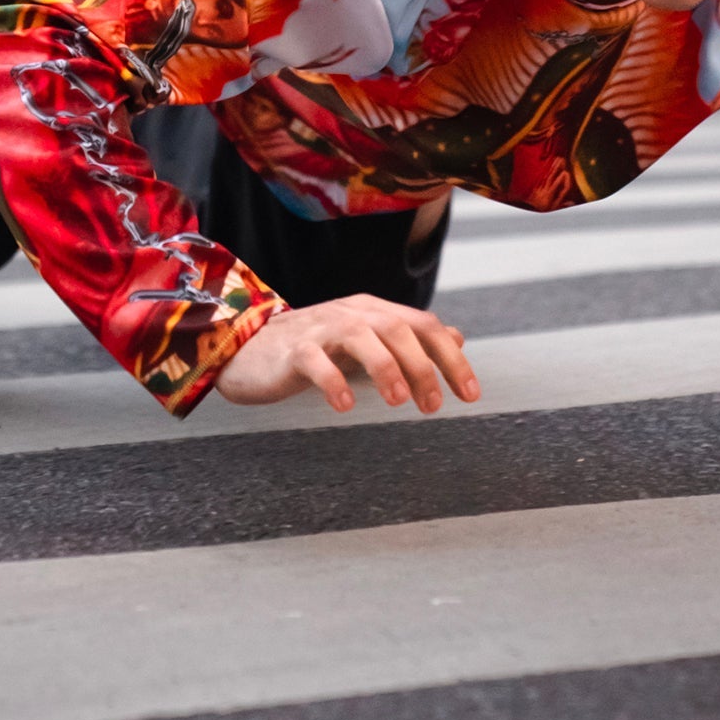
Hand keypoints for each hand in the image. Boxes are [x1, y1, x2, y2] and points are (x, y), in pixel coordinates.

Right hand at [214, 293, 479, 415]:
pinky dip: (333, 380)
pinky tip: (345, 405)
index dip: (450, 358)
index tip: (470, 395)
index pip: (423, 325)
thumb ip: (409, 338)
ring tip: (398, 402)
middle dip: (422, 366)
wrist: (248, 347)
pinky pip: (315, 359)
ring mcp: (320, 329)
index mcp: (373, 311)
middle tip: (433, 407)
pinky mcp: (292, 350)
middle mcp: (351, 313)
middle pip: (397, 327)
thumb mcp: (367, 340)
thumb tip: (456, 337)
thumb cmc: (313, 348)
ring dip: (385, 367)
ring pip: (360, 335)